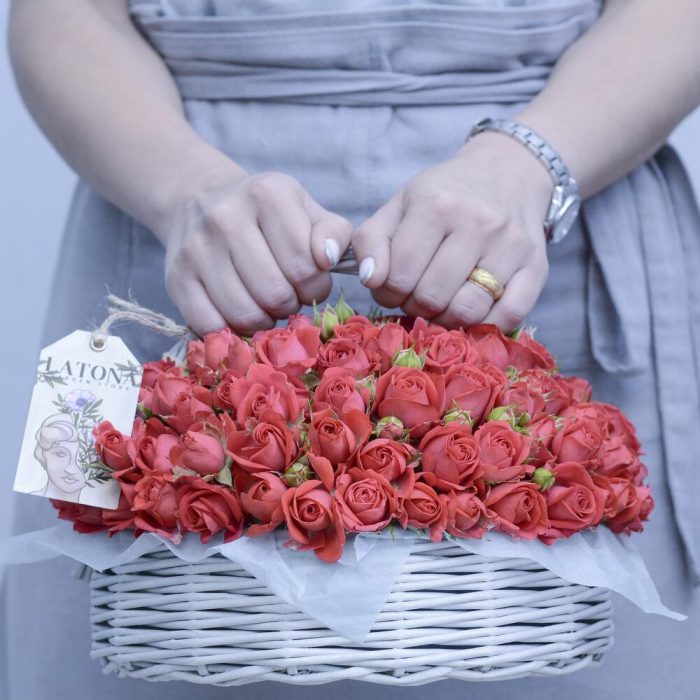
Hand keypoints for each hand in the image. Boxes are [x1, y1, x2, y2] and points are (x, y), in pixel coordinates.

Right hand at [157, 168, 351, 336]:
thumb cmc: (265, 214)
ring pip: (246, 315)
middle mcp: (226, 216)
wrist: (198, 199)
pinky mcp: (176, 279)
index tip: (310, 282)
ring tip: (266, 304)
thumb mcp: (305, 211)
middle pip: (276, 294)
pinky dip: (233, 331)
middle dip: (291, 304)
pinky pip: (212, 327)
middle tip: (288, 295)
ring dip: (265, 321)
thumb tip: (329, 258)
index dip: (316, 286)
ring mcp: (196, 248)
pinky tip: (241, 313)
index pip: (305, 266)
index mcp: (267, 194)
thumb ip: (334, 234)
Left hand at [351, 132, 553, 330]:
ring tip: (441, 302)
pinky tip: (472, 310)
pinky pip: (508, 316)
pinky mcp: (537, 267)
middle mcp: (477, 222)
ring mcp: (511, 246)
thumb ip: (371, 241)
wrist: (508, 172)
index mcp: (436, 205)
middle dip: (414, 306)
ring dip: (446, 318)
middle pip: (431, 297)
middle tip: (415, 295)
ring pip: (467, 311)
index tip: (391, 287)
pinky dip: (484, 325)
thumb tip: (369, 280)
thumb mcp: (400, 205)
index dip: (386, 292)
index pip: (398, 274)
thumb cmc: (445, 196)